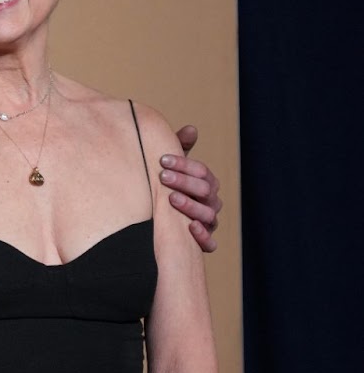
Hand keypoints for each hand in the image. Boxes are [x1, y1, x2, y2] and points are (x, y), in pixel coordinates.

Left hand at [160, 126, 222, 251]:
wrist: (161, 222)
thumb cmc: (168, 188)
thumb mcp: (172, 168)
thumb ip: (180, 148)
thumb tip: (191, 129)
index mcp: (206, 183)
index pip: (202, 171)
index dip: (184, 164)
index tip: (162, 159)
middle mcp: (211, 202)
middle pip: (205, 190)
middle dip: (184, 182)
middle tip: (162, 176)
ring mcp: (209, 222)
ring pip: (208, 214)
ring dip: (190, 206)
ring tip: (171, 199)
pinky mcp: (204, 242)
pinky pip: (210, 243)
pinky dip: (203, 236)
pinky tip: (190, 227)